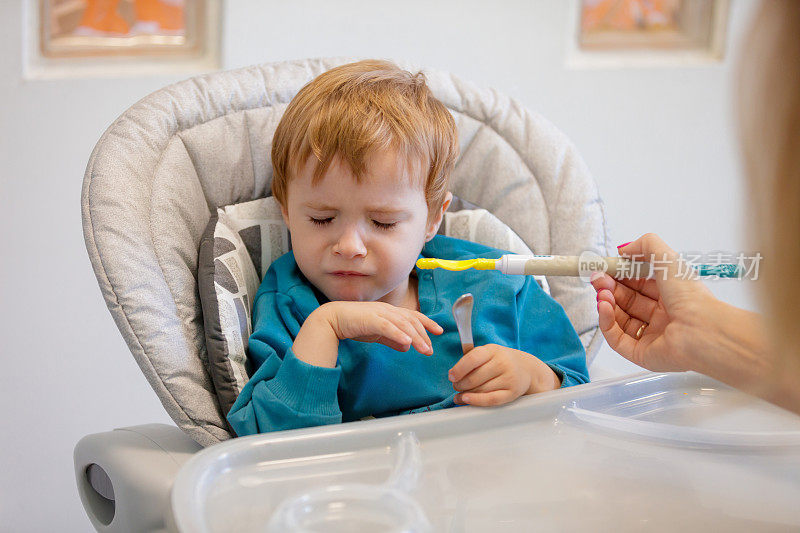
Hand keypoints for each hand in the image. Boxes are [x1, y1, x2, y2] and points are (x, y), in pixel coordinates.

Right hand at [293, 301, 442, 367]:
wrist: (332, 319)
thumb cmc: (354, 324)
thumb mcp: (377, 333)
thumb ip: (392, 339)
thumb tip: (407, 346)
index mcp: (390, 312)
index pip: (413, 316)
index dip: (427, 322)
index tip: (439, 331)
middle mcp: (387, 310)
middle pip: (411, 321)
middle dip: (424, 335)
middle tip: (430, 350)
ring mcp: (379, 314)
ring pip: (403, 324)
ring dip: (416, 337)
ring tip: (424, 349)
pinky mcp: (370, 320)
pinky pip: (388, 327)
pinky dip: (399, 334)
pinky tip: (407, 342)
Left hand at [447, 344, 559, 405]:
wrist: (526, 369)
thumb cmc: (500, 361)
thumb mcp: (488, 353)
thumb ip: (471, 360)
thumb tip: (453, 375)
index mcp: (493, 350)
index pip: (473, 359)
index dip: (459, 369)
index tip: (451, 376)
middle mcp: (502, 363)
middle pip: (474, 378)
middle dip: (460, 384)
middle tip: (456, 386)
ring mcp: (509, 378)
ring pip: (481, 390)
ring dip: (465, 395)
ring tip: (459, 395)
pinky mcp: (512, 392)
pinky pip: (491, 399)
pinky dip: (476, 401)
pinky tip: (466, 400)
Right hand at [591, 233, 724, 371]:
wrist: (702, 331)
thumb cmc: (692, 298)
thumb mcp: (668, 258)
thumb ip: (645, 245)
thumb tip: (624, 249)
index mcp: (670, 295)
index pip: (638, 284)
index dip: (619, 275)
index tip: (604, 268)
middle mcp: (662, 316)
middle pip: (626, 301)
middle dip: (609, 288)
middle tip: (597, 279)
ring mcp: (651, 336)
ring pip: (619, 319)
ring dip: (606, 304)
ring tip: (601, 294)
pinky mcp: (642, 354)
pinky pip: (617, 339)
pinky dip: (606, 322)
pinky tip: (604, 307)